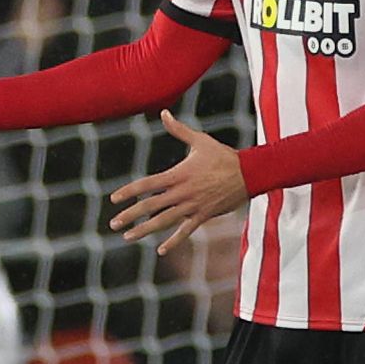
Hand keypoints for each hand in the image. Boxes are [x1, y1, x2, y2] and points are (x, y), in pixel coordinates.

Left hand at [110, 109, 246, 255]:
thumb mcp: (200, 141)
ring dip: (144, 230)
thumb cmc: (224, 156)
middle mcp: (182, 192)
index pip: (147, 184)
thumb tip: (164, 113)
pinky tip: (160, 250)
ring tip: (127, 237)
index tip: (113, 199)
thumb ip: (179, 130)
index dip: (128, 192)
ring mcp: (192, 206)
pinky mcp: (204, 216)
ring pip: (164, 221)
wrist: (251, 173)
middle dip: (130, 215)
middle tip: (112, 224)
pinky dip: (173, 241)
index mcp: (178, 175)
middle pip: (150, 206)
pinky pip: (186, 231)